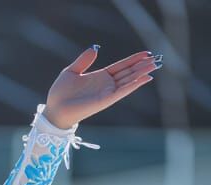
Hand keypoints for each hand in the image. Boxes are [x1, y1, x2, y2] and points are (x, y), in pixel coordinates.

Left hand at [44, 45, 159, 128]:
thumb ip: (84, 60)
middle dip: (142, 66)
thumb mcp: (71, 71)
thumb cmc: (60, 93)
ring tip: (154, 66)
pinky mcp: (105, 100)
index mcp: (100, 77)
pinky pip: (122, 91)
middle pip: (128, 73)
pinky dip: (133, 85)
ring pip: (128, 81)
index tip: (146, 53)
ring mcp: (106, 93)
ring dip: (141, 74)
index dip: (133, 60)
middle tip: (156, 59)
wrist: (54, 109)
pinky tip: (144, 79)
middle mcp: (106, 85)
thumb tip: (95, 49)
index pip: (121, 66)